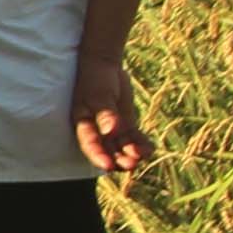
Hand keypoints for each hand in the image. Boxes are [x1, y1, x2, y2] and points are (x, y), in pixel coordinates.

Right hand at [72, 54, 149, 176]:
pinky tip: (150, 149)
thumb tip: (111, 132)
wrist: (103, 66)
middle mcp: (95, 130)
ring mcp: (110, 128)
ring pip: (121, 147)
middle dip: (118, 159)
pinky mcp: (124, 124)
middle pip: (106, 149)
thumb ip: (106, 114)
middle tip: (132, 165)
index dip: (98, 156)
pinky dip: (141, 145)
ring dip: (131, 153)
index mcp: (82, 123)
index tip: (109, 166)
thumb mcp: (100, 95)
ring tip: (144, 155)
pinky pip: (133, 139)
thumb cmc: (96, 79)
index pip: (89, 143)